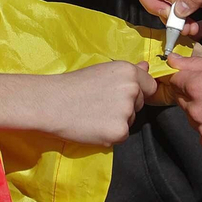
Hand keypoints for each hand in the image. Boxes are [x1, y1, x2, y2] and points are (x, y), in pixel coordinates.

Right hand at [40, 61, 156, 145]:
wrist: (52, 103)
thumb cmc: (73, 84)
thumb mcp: (102, 71)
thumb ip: (128, 71)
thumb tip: (146, 66)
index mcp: (128, 72)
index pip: (150, 85)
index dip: (138, 91)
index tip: (121, 94)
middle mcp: (132, 90)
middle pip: (140, 103)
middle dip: (126, 105)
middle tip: (101, 103)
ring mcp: (126, 112)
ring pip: (131, 119)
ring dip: (118, 120)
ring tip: (95, 114)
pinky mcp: (119, 132)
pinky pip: (122, 135)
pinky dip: (111, 134)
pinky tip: (94, 126)